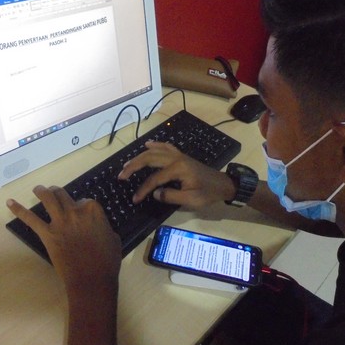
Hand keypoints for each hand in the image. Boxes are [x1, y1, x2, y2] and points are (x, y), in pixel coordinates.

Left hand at [6, 185, 121, 292]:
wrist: (91, 278)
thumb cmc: (107, 260)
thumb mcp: (113, 238)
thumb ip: (103, 226)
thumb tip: (97, 226)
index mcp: (93, 210)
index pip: (84, 201)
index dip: (81, 206)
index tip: (80, 212)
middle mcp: (75, 211)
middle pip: (63, 195)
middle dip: (57, 192)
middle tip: (54, 192)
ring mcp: (59, 221)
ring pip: (48, 198)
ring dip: (41, 191)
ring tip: (38, 189)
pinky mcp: (47, 234)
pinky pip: (31, 219)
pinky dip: (19, 210)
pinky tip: (9, 203)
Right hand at [118, 141, 235, 207]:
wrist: (222, 184)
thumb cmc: (208, 193)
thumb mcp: (191, 199)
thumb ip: (171, 196)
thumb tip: (154, 193)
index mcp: (178, 169)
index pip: (154, 179)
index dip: (143, 189)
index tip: (135, 199)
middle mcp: (176, 158)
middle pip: (149, 159)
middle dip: (134, 166)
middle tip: (121, 175)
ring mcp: (179, 155)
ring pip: (155, 152)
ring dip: (140, 157)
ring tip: (127, 164)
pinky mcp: (181, 156)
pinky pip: (166, 147)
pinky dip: (155, 145)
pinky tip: (147, 145)